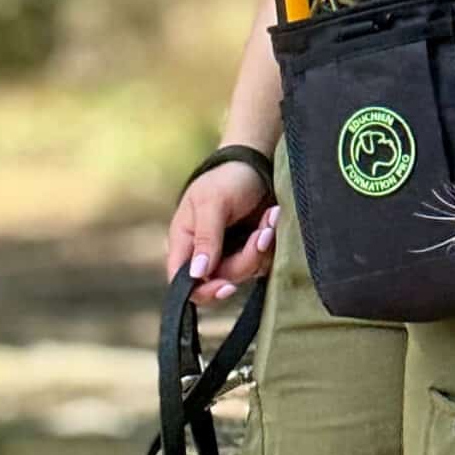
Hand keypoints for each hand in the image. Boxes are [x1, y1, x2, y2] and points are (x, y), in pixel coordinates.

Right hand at [166, 161, 277, 297]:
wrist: (258, 163)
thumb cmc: (227, 178)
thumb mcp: (213, 204)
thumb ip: (206, 239)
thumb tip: (197, 274)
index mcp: (185, 242)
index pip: (182, 282)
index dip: (202, 291)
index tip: (227, 286)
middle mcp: (205, 253)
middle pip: (221, 280)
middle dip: (246, 259)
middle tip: (262, 234)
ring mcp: (229, 253)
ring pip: (245, 272)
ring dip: (261, 247)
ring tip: (269, 219)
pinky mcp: (250, 250)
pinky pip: (262, 263)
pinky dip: (270, 244)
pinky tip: (271, 219)